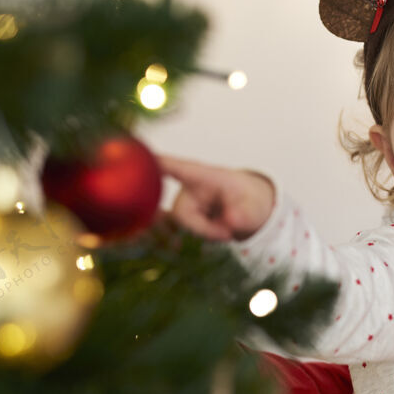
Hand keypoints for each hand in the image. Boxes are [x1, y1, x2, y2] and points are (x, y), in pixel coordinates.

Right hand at [158, 155, 275, 241]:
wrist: (249, 209)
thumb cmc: (248, 199)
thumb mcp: (253, 206)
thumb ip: (244, 214)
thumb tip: (231, 222)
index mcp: (203, 175)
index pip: (176, 168)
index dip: (157, 165)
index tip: (140, 158)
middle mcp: (188, 188)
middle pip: (180, 213)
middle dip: (204, 229)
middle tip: (228, 233)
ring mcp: (184, 204)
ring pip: (183, 226)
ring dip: (206, 233)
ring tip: (226, 229)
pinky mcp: (183, 218)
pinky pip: (186, 232)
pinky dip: (204, 236)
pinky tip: (218, 230)